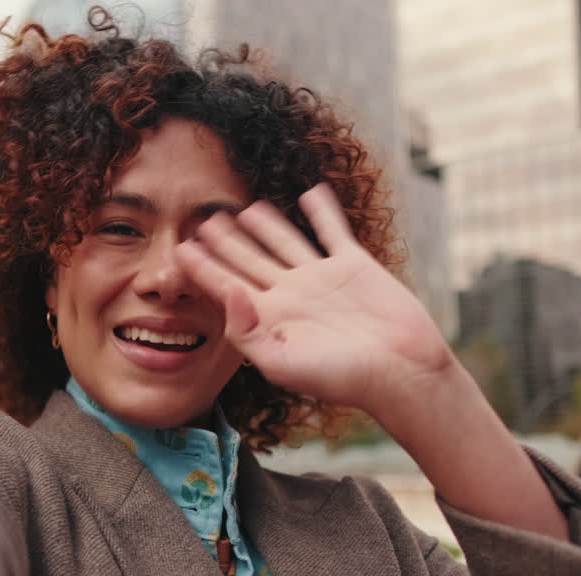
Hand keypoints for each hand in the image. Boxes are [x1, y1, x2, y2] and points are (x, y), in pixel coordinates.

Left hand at [174, 183, 451, 415]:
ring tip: (246, 207)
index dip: (202, 268)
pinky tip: (311, 192)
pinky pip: (332, 230)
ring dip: (266, 224)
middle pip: (249, 260)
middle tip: (202, 217)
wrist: (400, 372)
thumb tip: (228, 291)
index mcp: (269, 319)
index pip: (226, 287)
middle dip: (225, 241)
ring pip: (285, 241)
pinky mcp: (354, 266)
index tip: (179, 247)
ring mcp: (322, 278)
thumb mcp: (282, 364)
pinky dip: (322, 210)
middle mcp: (291, 295)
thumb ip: (247, 331)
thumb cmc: (342, 378)